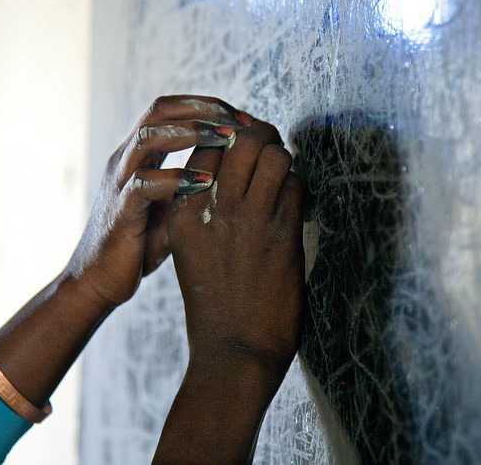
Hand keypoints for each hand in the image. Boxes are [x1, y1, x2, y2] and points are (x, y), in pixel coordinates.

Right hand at [66, 95, 250, 307]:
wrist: (99, 280)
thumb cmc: (140, 243)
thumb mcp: (174, 206)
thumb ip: (195, 183)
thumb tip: (242, 172)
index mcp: (139, 154)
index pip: (171, 108)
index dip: (208, 106)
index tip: (245, 119)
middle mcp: (125, 159)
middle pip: (160, 110)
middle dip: (203, 109)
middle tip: (240, 122)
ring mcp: (119, 182)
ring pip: (148, 137)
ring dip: (190, 132)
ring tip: (226, 140)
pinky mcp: (119, 211)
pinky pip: (143, 183)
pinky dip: (176, 179)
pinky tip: (206, 183)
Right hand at [168, 119, 304, 378]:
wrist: (232, 350)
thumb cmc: (212, 301)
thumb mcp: (189, 248)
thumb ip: (202, 207)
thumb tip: (231, 169)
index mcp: (182, 210)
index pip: (207, 143)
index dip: (232, 131)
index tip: (245, 135)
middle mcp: (210, 206)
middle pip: (242, 137)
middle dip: (261, 133)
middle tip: (270, 144)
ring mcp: (246, 218)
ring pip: (272, 153)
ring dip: (283, 157)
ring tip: (283, 173)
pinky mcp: (280, 233)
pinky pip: (295, 185)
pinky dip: (298, 185)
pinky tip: (294, 201)